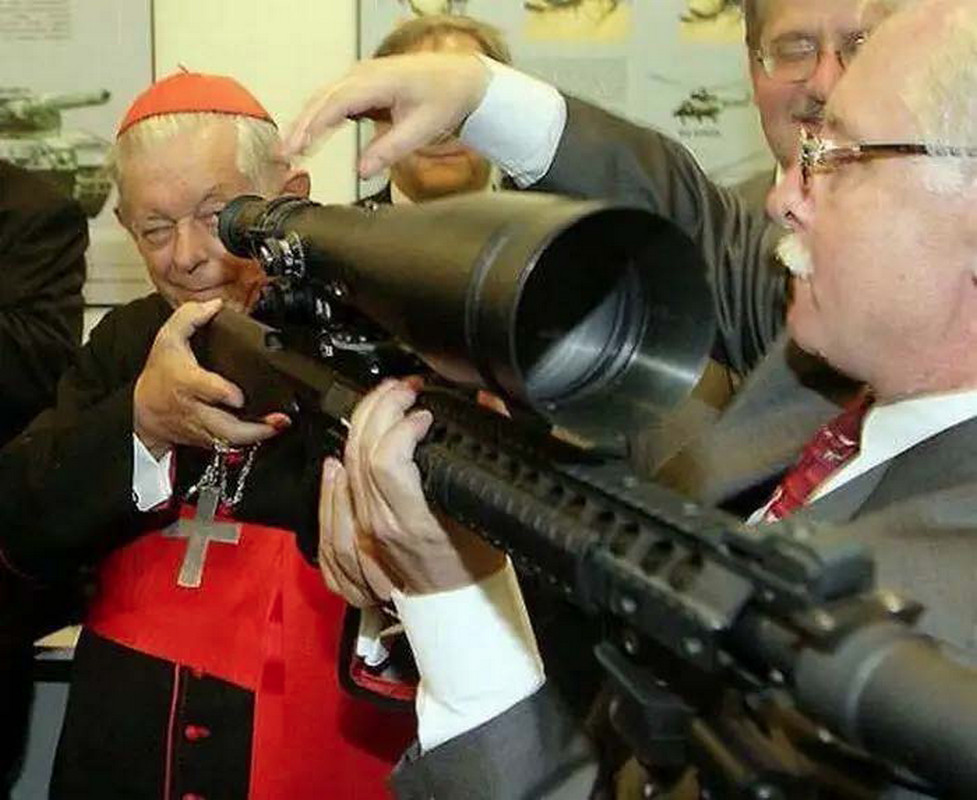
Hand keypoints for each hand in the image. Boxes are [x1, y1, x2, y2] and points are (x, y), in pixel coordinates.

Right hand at [133, 300, 289, 456]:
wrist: (144, 411)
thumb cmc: (160, 374)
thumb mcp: (168, 338)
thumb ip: (190, 317)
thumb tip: (215, 305)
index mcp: (187, 382)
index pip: (207, 391)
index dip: (224, 394)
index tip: (239, 395)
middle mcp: (197, 409)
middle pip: (225, 427)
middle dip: (253, 427)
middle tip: (278, 419)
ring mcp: (204, 428)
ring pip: (230, 441)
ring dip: (258, 435)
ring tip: (279, 425)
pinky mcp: (210, 440)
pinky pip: (230, 444)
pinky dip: (251, 440)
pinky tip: (269, 430)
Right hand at [284, 53, 490, 177]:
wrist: (460, 77)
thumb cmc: (445, 97)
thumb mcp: (422, 129)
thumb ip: (390, 150)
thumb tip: (362, 171)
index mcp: (379, 81)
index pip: (337, 102)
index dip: (315, 124)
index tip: (299, 146)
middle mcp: (365, 73)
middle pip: (323, 99)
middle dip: (301, 126)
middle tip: (283, 153)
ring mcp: (361, 75)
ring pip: (324, 97)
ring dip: (306, 122)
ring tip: (290, 149)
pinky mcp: (362, 83)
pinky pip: (333, 98)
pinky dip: (319, 116)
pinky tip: (309, 137)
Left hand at [320, 379, 504, 596]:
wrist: (454, 608)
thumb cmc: (474, 567)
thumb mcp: (486, 511)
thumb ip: (487, 451)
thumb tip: (488, 402)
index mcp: (415, 521)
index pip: (387, 460)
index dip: (402, 424)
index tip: (425, 412)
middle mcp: (381, 526)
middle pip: (361, 453)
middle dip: (380, 409)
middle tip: (402, 391)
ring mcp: (363, 533)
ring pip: (345, 468)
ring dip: (359, 427)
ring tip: (379, 405)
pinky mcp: (354, 538)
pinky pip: (331, 501)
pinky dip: (335, 471)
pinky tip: (341, 453)